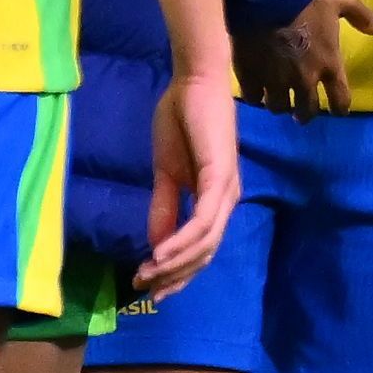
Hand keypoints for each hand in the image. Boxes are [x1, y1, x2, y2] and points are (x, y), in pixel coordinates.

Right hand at [132, 68, 242, 301]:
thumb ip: (164, 207)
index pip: (202, 248)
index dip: (177, 271)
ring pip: (205, 244)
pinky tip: (159, 254)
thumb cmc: (181, 121)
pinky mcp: (220, 179)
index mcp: (216, 199)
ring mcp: (226, 191)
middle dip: (175, 276)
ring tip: (146, 275)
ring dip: (174, 263)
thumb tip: (156, 245)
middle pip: (205, 254)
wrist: (192, 82)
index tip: (150, 287)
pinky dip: (181, 241)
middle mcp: (227, 200)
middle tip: (145, 290)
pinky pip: (202, 221)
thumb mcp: (166, 173)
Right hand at [237, 0, 372, 114]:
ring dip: (280, 105)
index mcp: (328, 63)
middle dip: (305, 113)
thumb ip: (364, 17)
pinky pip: (253, 97)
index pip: (340, 100)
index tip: (337, 109)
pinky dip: (255, 96)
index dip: (340, 108)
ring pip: (278, 107)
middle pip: (306, 111)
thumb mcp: (342, 0)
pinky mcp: (249, 74)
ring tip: (277, 102)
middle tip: (302, 113)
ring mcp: (274, 79)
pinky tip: (254, 92)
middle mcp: (303, 79)